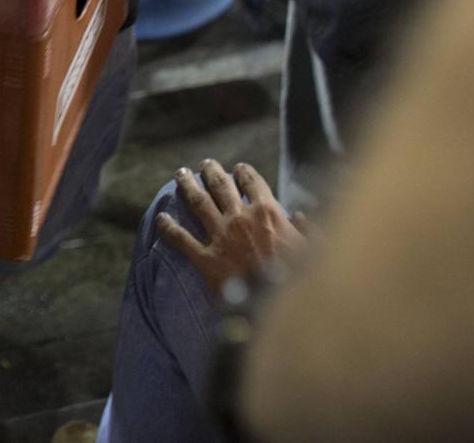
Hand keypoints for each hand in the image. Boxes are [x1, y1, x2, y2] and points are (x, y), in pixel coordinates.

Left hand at [155, 160, 310, 298]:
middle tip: (204, 164)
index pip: (252, 182)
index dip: (243, 172)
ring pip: (197, 202)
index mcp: (268, 212)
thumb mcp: (313, 251)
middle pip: (220, 185)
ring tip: (180, 174)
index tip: (238, 168)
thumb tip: (298, 216)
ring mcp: (220, 236)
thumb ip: (307, 230)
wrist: (274, 308)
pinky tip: (160, 218)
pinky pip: (180, 238)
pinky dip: (168, 226)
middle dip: (211, 171)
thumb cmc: (298, 280)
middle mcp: (240, 218)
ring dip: (187, 185)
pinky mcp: (204, 258)